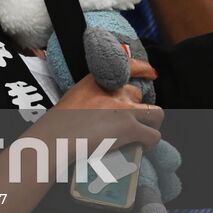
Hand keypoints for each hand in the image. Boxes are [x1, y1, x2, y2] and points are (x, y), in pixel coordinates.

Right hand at [48, 59, 163, 154]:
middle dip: (137, 107)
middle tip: (129, 120)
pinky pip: (154, 135)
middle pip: (139, 94)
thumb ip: (92, 95)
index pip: (128, 65)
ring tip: (141, 135)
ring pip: (156, 114)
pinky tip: (141, 147)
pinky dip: (150, 142)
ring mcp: (124, 109)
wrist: (56, 137)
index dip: (143, 69)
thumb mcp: (73, 97)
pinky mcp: (130, 128)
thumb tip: (104, 109)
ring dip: (150, 124)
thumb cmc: (59, 123)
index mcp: (98, 80)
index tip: (150, 72)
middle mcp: (114, 91)